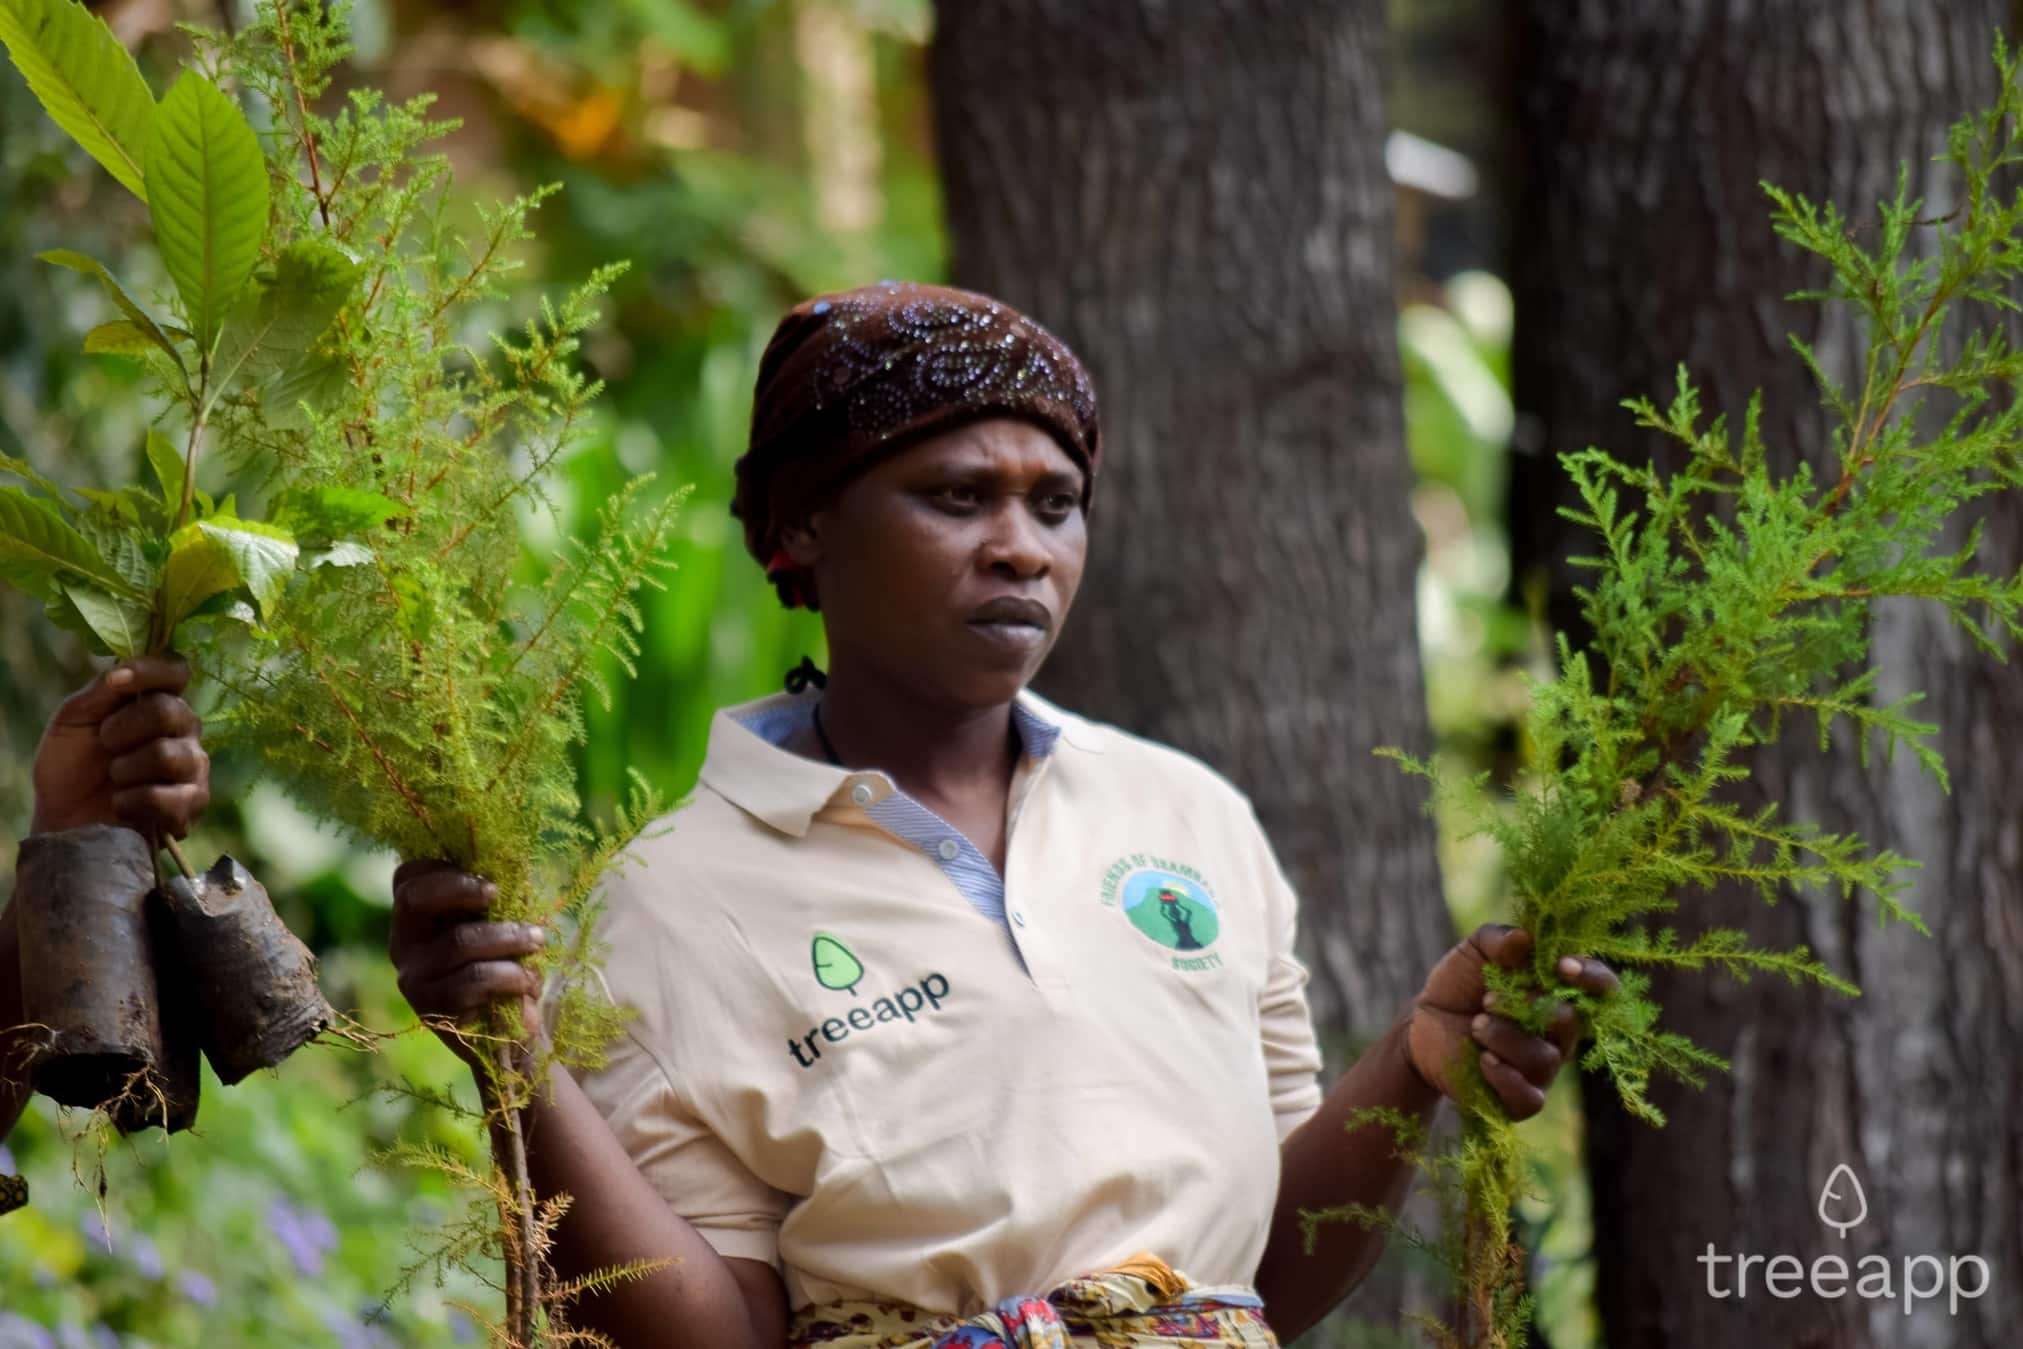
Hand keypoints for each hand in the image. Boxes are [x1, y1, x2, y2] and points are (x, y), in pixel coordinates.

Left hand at [30, 655, 209, 839]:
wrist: (64, 821)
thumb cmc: (70, 767)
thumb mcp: (72, 719)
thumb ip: (100, 691)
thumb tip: (122, 670)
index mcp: (159, 702)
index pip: (177, 670)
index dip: (152, 670)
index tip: (117, 681)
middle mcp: (184, 731)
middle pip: (169, 711)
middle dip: (122, 729)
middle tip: (104, 744)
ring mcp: (193, 768)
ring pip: (167, 755)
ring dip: (125, 769)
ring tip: (114, 780)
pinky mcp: (192, 805)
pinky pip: (168, 797)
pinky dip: (132, 801)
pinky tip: (121, 805)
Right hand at [389, 860, 546, 1068]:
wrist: (515, 1031)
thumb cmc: (509, 965)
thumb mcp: (503, 922)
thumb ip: (497, 893)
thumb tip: (510, 854)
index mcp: (418, 918)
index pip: (408, 878)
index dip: (444, 870)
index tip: (491, 882)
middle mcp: (404, 945)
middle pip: (415, 899)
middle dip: (464, 890)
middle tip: (499, 893)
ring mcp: (413, 978)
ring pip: (457, 941)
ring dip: (508, 938)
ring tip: (537, 942)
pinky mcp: (431, 1009)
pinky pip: (472, 980)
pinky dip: (510, 976)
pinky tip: (529, 982)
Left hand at [1403, 923, 1617, 1119]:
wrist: (1423, 1023)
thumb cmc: (1461, 984)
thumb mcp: (1475, 951)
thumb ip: (1500, 939)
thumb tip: (1525, 938)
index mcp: (1559, 995)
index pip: (1602, 989)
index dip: (1592, 977)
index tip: (1562, 966)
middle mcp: (1559, 1035)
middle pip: (1571, 1022)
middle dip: (1530, 1005)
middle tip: (1489, 998)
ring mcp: (1542, 1070)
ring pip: (1544, 1058)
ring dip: (1504, 1037)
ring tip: (1476, 1025)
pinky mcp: (1519, 1100)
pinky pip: (1529, 1098)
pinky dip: (1504, 1076)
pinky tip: (1482, 1059)